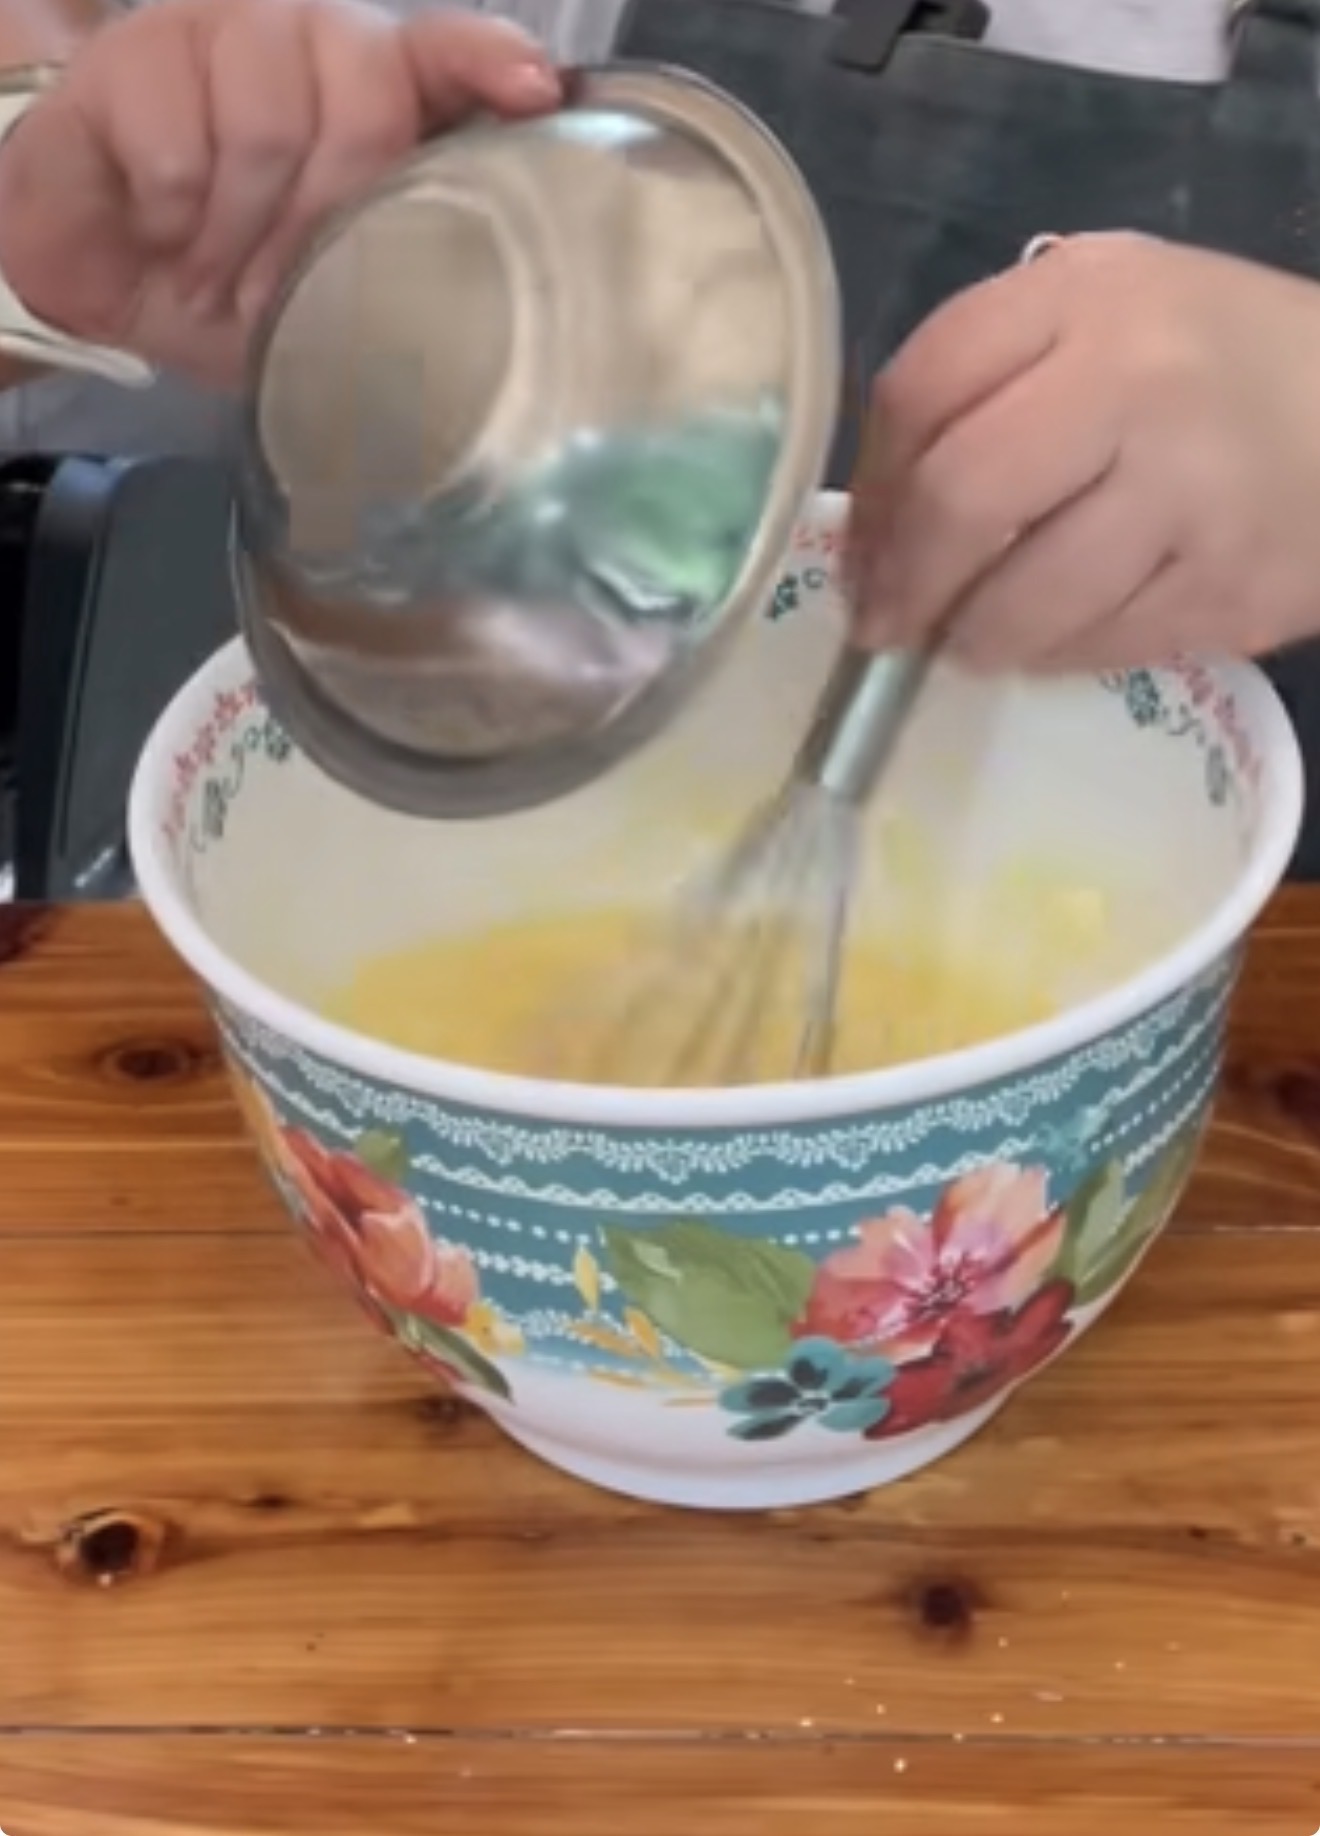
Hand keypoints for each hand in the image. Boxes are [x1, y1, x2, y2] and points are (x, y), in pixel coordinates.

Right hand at [0, 0, 559, 383]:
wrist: (103, 281)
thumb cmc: (231, 281)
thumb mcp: (327, 288)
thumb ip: (397, 257)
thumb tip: (473, 281)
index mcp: (372, 88)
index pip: (446, 49)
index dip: (489, 62)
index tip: (535, 93)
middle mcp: (307, 37)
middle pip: (363, 94)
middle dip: (327, 213)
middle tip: (278, 287)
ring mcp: (219, 30)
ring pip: (266, 125)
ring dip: (240, 230)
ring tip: (218, 273)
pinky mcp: (135, 53)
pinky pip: (179, 147)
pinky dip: (173, 218)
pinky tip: (163, 232)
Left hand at [848, 233, 1319, 670]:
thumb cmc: (1215, 364)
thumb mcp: (1106, 314)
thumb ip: (990, 379)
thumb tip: (878, 519)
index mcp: (1086, 293)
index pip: (921, 389)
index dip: (871, 487)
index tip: (861, 546)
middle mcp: (1137, 378)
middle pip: (961, 496)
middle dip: (903, 581)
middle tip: (886, 624)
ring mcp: (1191, 487)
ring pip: (1025, 599)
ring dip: (973, 637)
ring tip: (968, 640)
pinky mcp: (1230, 584)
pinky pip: (1099, 646)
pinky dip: (1054, 656)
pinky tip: (1053, 639)